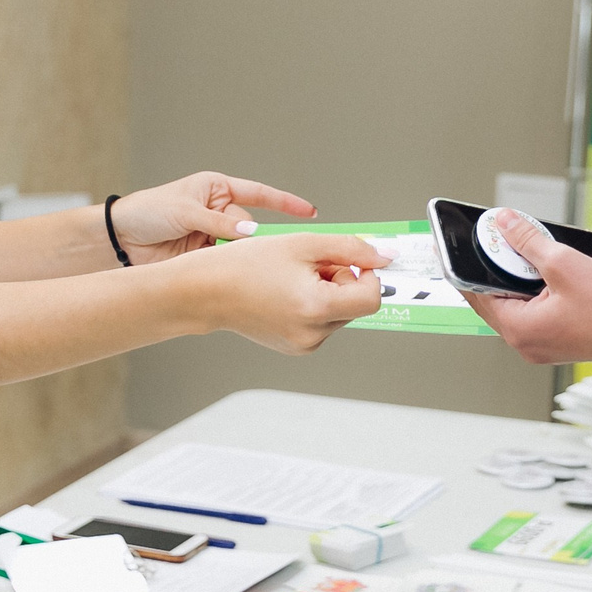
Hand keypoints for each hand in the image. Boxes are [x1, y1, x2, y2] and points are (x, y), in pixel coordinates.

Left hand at [109, 172, 316, 262]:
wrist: (120, 239)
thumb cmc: (148, 211)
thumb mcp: (185, 211)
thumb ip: (219, 223)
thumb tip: (250, 232)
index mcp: (218, 190)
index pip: (259, 194)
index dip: (285, 203)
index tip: (310, 212)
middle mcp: (220, 212)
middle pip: (251, 228)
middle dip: (253, 240)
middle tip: (254, 252)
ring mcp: (213, 236)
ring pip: (240, 249)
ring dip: (238, 256)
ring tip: (230, 262)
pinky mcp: (205, 257)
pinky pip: (225, 262)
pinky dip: (228, 268)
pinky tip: (226, 274)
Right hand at [188, 231, 385, 353]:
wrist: (206, 290)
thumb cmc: (246, 265)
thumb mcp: (303, 244)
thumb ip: (350, 248)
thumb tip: (385, 256)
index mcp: (317, 308)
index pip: (372, 297)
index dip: (366, 273)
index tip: (348, 260)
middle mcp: (313, 334)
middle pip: (355, 304)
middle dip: (342, 280)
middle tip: (309, 264)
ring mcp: (304, 345)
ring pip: (340, 313)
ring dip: (328, 292)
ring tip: (294, 278)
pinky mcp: (295, 347)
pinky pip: (322, 323)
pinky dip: (314, 305)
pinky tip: (287, 293)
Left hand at [457, 209, 591, 363]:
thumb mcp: (562, 263)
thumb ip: (526, 240)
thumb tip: (503, 222)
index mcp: (518, 328)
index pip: (476, 294)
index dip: (463, 268)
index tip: (450, 252)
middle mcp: (524, 343)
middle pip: (494, 299)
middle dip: (494, 270)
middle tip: (494, 244)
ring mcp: (539, 345)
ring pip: (513, 306)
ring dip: (514, 281)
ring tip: (524, 257)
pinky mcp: (555, 342)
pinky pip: (532, 314)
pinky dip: (531, 293)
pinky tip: (543, 275)